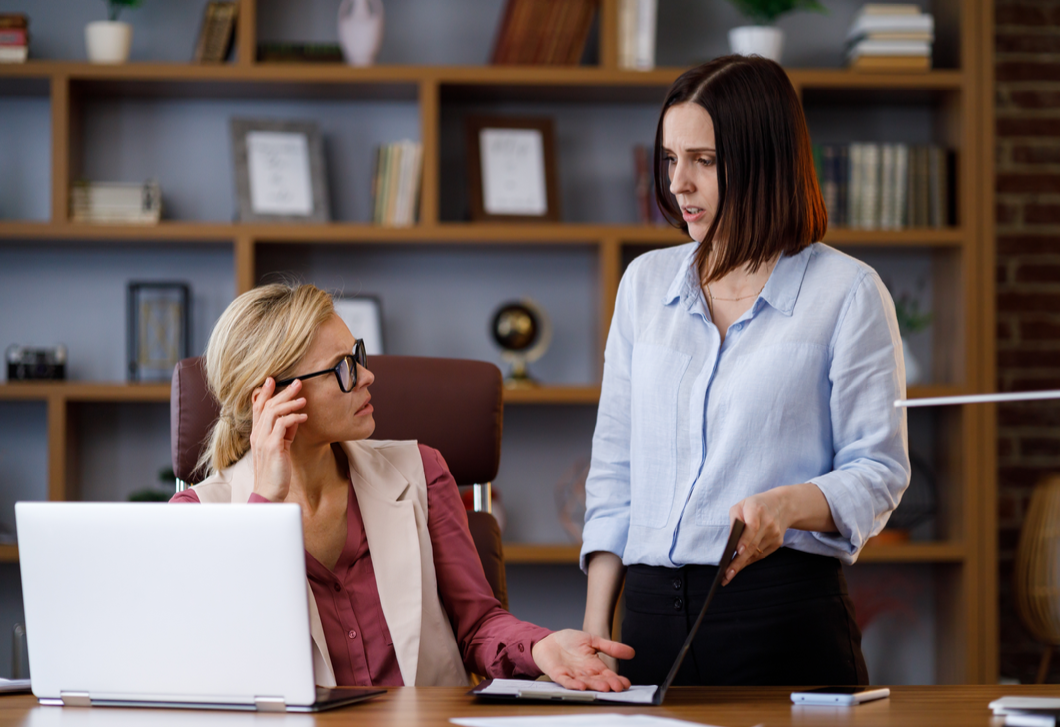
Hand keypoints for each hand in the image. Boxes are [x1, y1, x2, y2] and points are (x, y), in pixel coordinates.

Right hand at [250, 377, 306, 501]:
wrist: (269, 492)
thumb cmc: (276, 470)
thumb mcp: (280, 446)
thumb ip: (285, 431)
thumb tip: (296, 416)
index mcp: (257, 433)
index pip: (258, 407)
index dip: (264, 392)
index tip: (273, 379)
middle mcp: (257, 434)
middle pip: (266, 405)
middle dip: (282, 392)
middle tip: (297, 382)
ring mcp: (263, 440)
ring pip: (273, 412)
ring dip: (290, 402)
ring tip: (303, 399)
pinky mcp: (272, 446)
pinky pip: (282, 425)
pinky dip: (294, 417)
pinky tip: (304, 417)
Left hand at [530, 629, 633, 691]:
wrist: (548, 640)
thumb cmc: (569, 641)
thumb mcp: (592, 640)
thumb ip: (610, 647)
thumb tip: (631, 652)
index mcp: (594, 665)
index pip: (607, 675)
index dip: (616, 679)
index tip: (625, 683)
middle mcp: (584, 673)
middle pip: (598, 681)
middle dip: (607, 684)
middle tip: (617, 688)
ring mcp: (572, 674)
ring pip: (585, 682)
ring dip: (594, 686)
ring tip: (604, 687)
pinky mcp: (559, 674)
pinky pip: (567, 681)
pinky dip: (573, 684)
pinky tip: (581, 685)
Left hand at [724, 487, 789, 585]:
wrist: (782, 505)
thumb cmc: (755, 506)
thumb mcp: (741, 506)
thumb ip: (734, 522)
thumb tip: (730, 543)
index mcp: (757, 511)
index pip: (752, 527)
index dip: (745, 539)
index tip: (738, 551)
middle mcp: (768, 524)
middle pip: (753, 545)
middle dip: (739, 561)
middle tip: (727, 575)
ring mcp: (774, 535)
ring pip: (756, 553)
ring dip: (741, 565)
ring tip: (727, 576)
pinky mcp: (777, 543)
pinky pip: (761, 555)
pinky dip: (749, 561)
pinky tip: (739, 567)